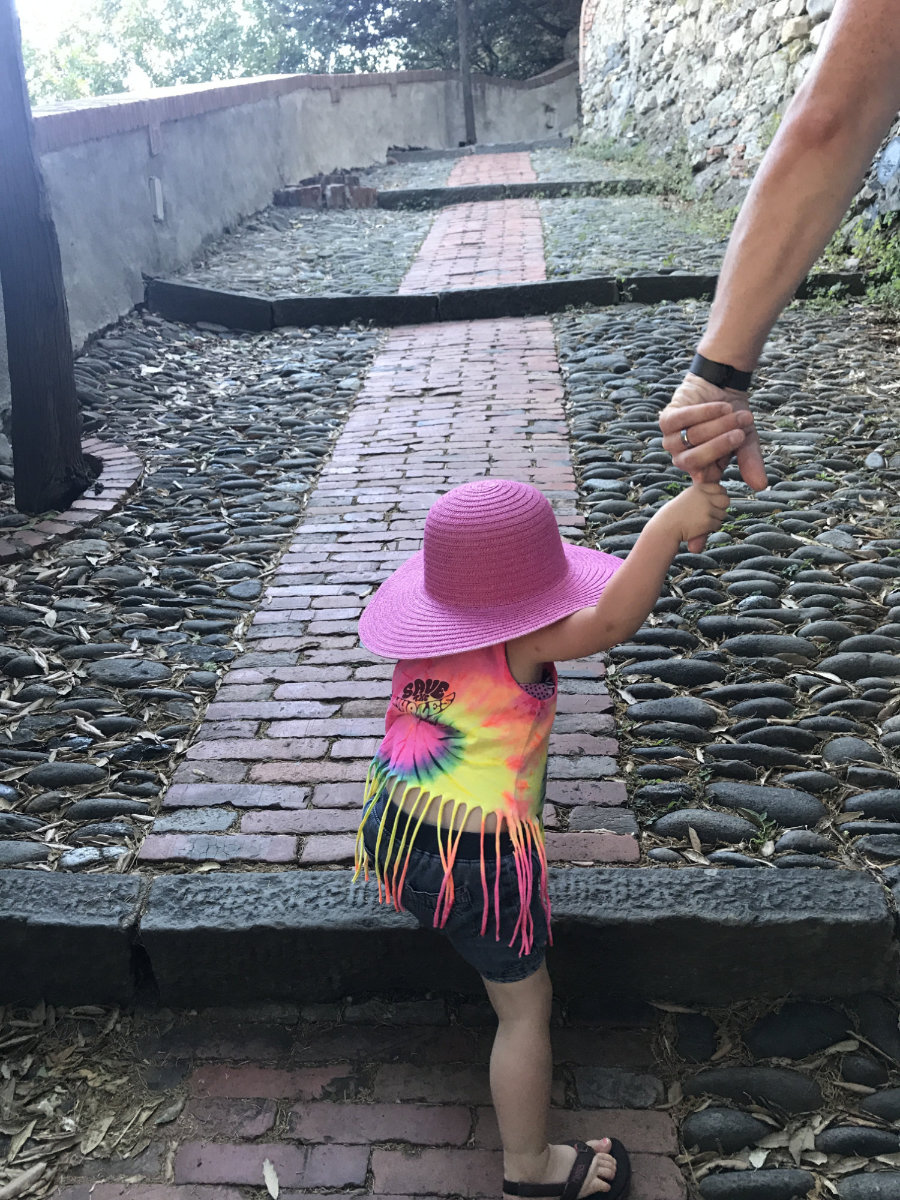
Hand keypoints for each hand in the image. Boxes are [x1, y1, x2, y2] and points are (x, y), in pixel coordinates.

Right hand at [654, 481, 729, 545]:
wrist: (667, 526)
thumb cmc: (676, 513)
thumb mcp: (688, 496)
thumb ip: (702, 493)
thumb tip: (722, 493)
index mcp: (698, 489)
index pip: (720, 489)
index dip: (720, 496)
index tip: (714, 502)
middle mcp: (704, 497)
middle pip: (725, 500)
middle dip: (722, 507)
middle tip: (713, 512)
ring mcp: (706, 509)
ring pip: (723, 514)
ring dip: (716, 519)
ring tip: (703, 521)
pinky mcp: (707, 522)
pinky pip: (718, 525)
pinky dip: (712, 528)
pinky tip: (701, 527)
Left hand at [659, 374, 766, 489]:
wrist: (724, 389)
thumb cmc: (733, 419)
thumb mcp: (746, 441)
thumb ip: (751, 462)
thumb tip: (760, 485)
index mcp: (701, 470)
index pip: (706, 479)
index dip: (721, 463)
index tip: (740, 444)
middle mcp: (683, 460)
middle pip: (694, 460)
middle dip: (720, 445)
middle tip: (740, 432)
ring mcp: (672, 441)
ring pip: (691, 438)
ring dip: (717, 425)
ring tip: (735, 413)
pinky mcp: (666, 421)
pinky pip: (682, 419)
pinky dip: (705, 412)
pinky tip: (722, 406)